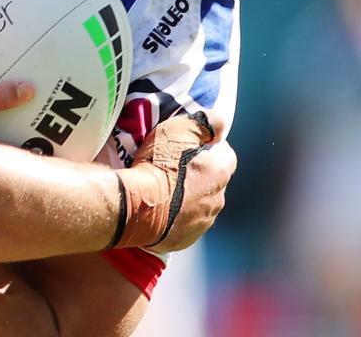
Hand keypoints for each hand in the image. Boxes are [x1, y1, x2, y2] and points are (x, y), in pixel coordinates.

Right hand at [113, 111, 236, 251]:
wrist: (136, 207)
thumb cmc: (157, 166)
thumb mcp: (179, 129)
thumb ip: (206, 122)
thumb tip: (221, 123)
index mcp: (220, 172)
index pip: (224, 154)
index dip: (206, 147)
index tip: (186, 146)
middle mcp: (218, 199)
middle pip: (212, 181)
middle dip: (197, 174)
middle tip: (170, 167)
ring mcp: (203, 222)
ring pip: (199, 204)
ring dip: (186, 197)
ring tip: (161, 189)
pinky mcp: (186, 239)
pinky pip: (184, 224)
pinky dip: (175, 216)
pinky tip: (158, 208)